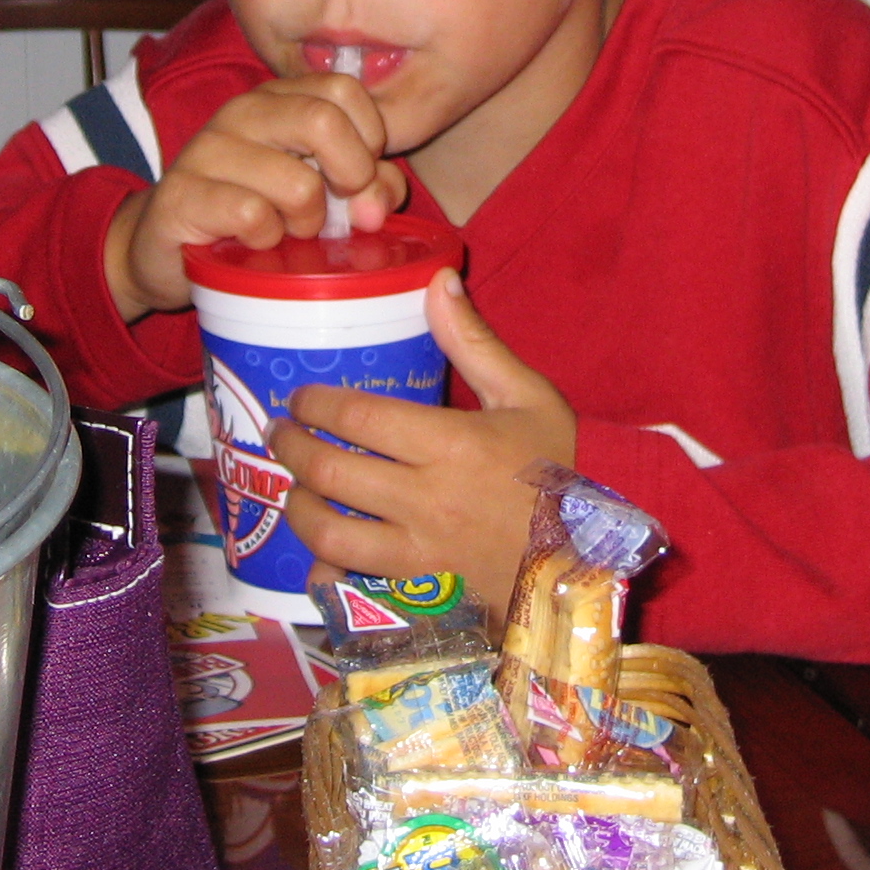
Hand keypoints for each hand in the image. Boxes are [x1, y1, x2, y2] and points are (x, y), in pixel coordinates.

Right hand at [106, 76, 408, 322]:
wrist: (166, 250)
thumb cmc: (254, 217)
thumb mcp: (322, 196)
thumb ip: (367, 187)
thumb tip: (377, 205)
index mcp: (279, 100)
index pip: (346, 90)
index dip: (368, 141)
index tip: (355, 180)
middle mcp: (242, 112)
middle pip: (324, 121)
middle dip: (350, 178)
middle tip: (335, 211)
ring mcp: (207, 150)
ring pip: (298, 182)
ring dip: (306, 222)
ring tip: (287, 231)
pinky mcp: (182, 195)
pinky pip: (254, 216)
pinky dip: (267, 240)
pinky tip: (253, 242)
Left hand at [268, 272, 575, 608]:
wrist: (587, 551)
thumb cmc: (556, 466)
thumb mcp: (526, 395)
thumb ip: (473, 341)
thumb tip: (438, 279)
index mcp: (451, 444)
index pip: (360, 420)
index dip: (317, 405)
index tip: (301, 397)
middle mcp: (427, 500)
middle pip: (332, 474)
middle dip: (293, 449)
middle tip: (281, 432)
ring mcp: (421, 551)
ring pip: (331, 535)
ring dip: (300, 508)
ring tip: (295, 486)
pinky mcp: (422, 589)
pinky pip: (354, 584)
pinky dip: (325, 571)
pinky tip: (317, 553)